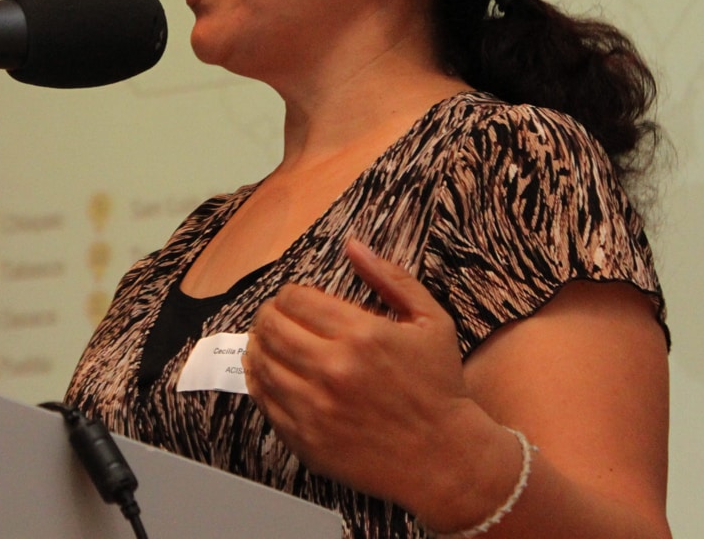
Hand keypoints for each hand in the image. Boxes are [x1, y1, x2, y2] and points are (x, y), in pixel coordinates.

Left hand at [244, 239, 504, 511]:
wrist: (445, 458)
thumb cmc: (440, 387)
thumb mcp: (430, 321)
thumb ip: (391, 278)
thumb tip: (353, 246)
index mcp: (361, 335)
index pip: (295, 299)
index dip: (290, 293)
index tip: (297, 299)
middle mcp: (332, 369)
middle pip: (271, 326)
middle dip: (270, 314)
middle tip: (278, 317)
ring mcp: (315, 407)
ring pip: (261, 361)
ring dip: (260, 345)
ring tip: (269, 342)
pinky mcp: (305, 439)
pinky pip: (264, 400)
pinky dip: (259, 380)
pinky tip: (268, 372)